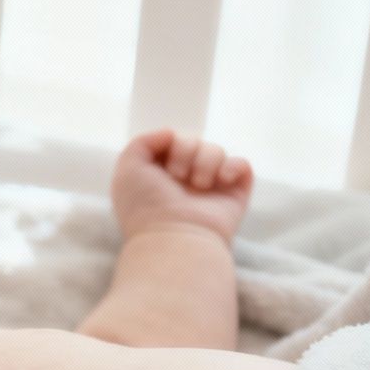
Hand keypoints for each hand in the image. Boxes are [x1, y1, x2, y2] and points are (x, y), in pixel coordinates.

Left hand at [111, 128, 253, 244]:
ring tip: (198, 185)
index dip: (169, 144)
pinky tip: (221, 181)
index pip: (173, 140)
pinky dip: (232, 167)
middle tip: (178, 177)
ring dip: (205, 162)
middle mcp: (186, 180)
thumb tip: (171, 133)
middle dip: (186, 151)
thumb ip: (142, 141)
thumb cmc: (146, 206)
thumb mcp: (128, 168)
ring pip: (216, 150)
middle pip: (194, 141)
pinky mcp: (234, 193)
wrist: (175, 236)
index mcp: (161, 175)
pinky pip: (241, 164)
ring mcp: (211, 187)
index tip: (161, 164)